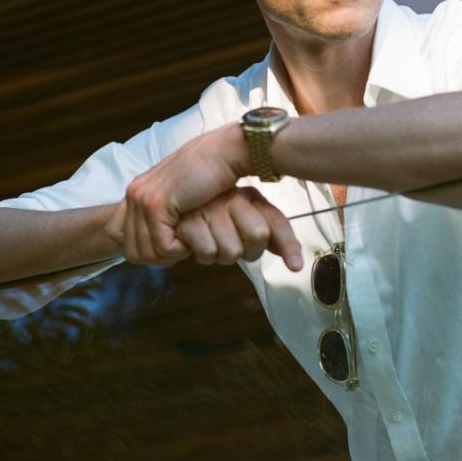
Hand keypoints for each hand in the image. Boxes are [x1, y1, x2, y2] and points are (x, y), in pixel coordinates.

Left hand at [116, 123, 301, 270]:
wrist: (224, 153)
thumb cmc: (211, 175)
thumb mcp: (179, 195)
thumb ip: (162, 212)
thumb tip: (154, 240)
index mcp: (137, 191)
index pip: (122, 237)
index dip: (146, 252)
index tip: (170, 249)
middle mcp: (134, 193)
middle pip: (131, 250)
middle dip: (157, 259)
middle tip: (181, 251)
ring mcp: (142, 198)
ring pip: (145, 252)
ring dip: (170, 255)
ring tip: (188, 244)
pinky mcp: (156, 204)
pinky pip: (163, 246)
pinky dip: (180, 249)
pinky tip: (192, 239)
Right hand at [177, 187, 302, 269]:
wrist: (166, 195)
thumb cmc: (208, 212)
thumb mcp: (241, 218)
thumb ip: (268, 237)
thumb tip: (294, 262)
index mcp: (249, 197)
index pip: (276, 222)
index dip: (288, 245)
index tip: (295, 265)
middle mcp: (234, 199)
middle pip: (258, 238)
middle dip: (246, 254)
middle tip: (230, 246)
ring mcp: (211, 208)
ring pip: (232, 252)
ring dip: (217, 256)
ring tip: (206, 241)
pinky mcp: (188, 219)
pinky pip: (207, 253)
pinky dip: (197, 255)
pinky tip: (188, 241)